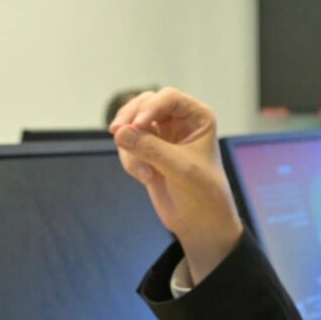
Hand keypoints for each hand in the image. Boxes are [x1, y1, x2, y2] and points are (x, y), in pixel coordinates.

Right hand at [110, 87, 242, 284]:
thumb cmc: (203, 192)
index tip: (138, 125)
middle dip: (130, 118)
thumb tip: (119, 132)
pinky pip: (127, 145)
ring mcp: (163, 136)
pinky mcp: (148, 152)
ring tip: (143, 172)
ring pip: (132, 125)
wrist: (200, 222)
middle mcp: (180, 122)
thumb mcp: (180, 168)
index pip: (169, 97)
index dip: (150, 107)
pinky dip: (130, 160)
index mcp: (198, 117)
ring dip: (130, 146)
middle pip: (145, 104)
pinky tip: (145, 177)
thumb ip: (150, 148)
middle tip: (117, 132)